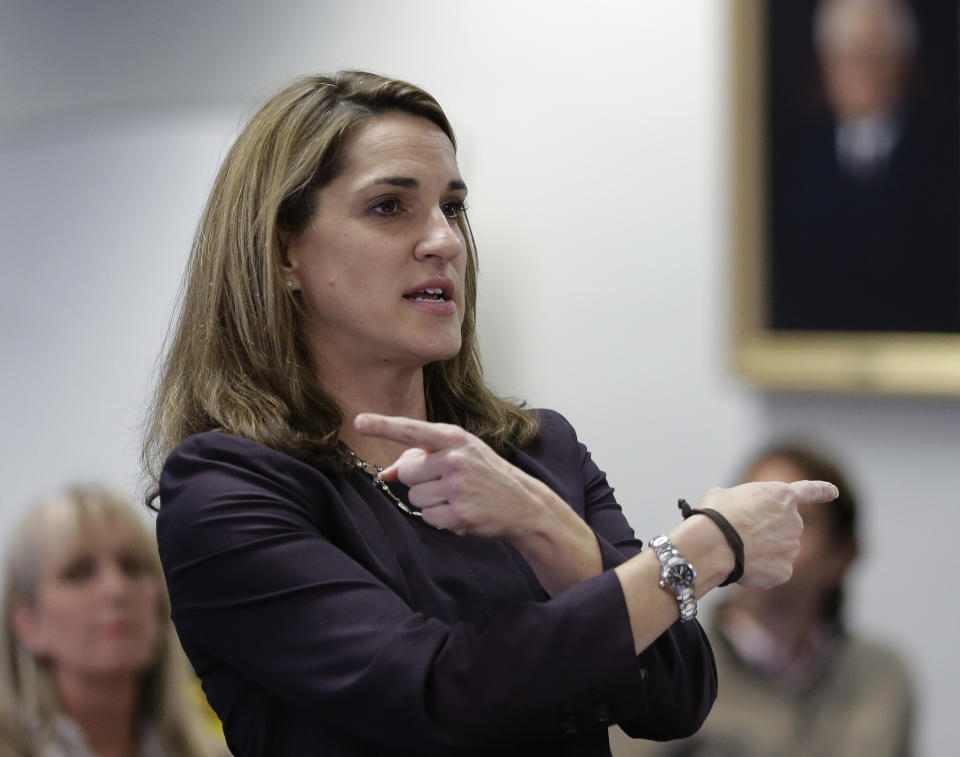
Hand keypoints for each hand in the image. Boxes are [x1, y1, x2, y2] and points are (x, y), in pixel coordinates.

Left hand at [353, 413, 548, 537]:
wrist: (524, 503)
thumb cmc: (485, 473)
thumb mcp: (459, 454)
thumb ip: (421, 457)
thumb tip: (384, 474)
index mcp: (455, 438)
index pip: (412, 429)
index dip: (382, 426)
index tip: (358, 421)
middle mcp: (455, 459)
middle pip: (406, 473)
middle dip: (419, 480)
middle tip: (446, 482)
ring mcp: (458, 487)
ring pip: (414, 497)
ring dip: (429, 501)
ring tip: (456, 497)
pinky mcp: (459, 514)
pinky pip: (427, 517)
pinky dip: (440, 518)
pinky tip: (461, 511)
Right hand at [698, 480, 838, 588]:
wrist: (716, 542)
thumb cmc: (717, 514)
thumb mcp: (724, 495)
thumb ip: (740, 502)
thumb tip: (734, 511)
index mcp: (782, 496)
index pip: (809, 491)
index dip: (822, 491)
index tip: (834, 492)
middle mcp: (795, 521)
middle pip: (784, 527)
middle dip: (768, 532)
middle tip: (741, 534)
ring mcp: (792, 548)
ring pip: (778, 550)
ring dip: (762, 551)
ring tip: (738, 551)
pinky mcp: (785, 571)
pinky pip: (773, 570)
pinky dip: (760, 570)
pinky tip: (743, 565)